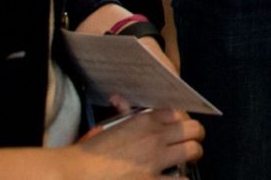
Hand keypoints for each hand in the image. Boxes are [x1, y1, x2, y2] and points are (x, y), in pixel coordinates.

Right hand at [72, 106, 203, 178]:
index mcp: (145, 120)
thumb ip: (124, 113)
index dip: (182, 121)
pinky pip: (182, 179)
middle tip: (190, 144)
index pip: (180, 113)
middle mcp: (155, 136)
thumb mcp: (112, 127)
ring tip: (186, 162)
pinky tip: (176, 179)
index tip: (179, 129)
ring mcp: (155, 160)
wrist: (74, 175)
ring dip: (192, 156)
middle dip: (195, 136)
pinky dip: (182, 179)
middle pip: (194, 129)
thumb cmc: (91, 153)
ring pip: (194, 151)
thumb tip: (120, 98)